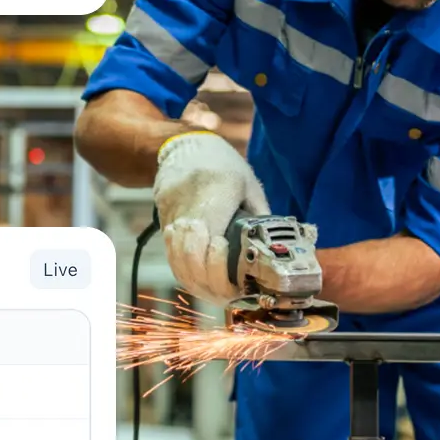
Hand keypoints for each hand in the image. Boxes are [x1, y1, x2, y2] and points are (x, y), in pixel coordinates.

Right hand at [153, 131, 268, 303]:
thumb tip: (274, 250)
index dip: (219, 262)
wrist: (184, 147)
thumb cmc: (222, 164)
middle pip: (189, 254)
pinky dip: (187, 274)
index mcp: (214, 191)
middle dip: (211, 280)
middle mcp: (188, 206)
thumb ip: (260, 217)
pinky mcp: (165, 223)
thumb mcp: (249, 185)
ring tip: (220, 292)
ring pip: (177, 259)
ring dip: (198, 282)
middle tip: (232, 291)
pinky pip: (171, 256)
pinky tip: (202, 281)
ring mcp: (172, 215)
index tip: (239, 275)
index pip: (207, 236)